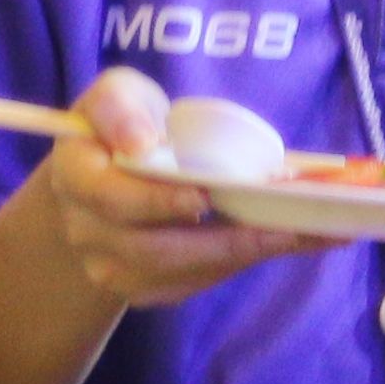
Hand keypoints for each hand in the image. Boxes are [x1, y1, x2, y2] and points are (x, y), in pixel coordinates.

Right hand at [36, 69, 313, 311]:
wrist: (107, 175)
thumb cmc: (123, 126)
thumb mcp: (118, 95)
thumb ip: (120, 107)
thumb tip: (142, 142)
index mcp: (75, 177)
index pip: (110, 197)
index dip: (156, 202)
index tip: (201, 197)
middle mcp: (86, 232)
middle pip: (151, 251)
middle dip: (222, 241)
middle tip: (283, 227)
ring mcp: (114, 268)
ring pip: (182, 274)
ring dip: (246, 255)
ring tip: (309, 234)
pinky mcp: (148, 288)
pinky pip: (198, 283)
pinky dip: (247, 261)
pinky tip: (296, 241)